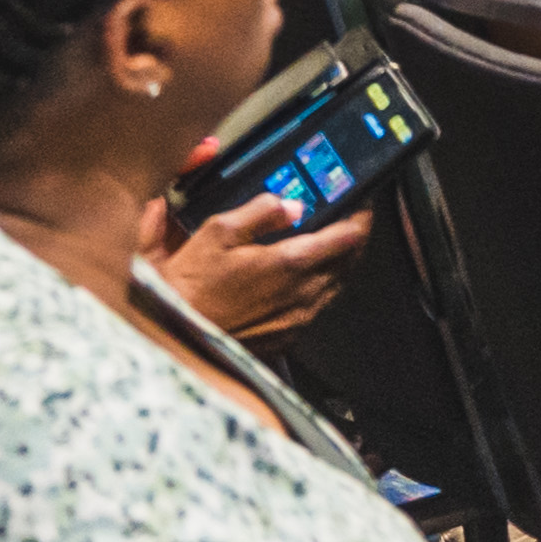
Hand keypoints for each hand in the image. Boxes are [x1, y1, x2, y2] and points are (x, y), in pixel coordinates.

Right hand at [150, 191, 368, 339]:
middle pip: (348, 262)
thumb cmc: (191, 285)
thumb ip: (260, 213)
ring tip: (329, 246)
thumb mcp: (218, 233)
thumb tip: (292, 204)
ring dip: (338, 264)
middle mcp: (302, 294)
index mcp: (290, 264)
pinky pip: (317, 307)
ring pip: (335, 285)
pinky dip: (319, 288)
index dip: (360, 217)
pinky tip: (303, 279)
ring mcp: (297, 319)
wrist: (177, 336)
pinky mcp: (287, 337)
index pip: (347, 237)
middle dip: (352, 239)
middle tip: (349, 221)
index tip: (363, 204)